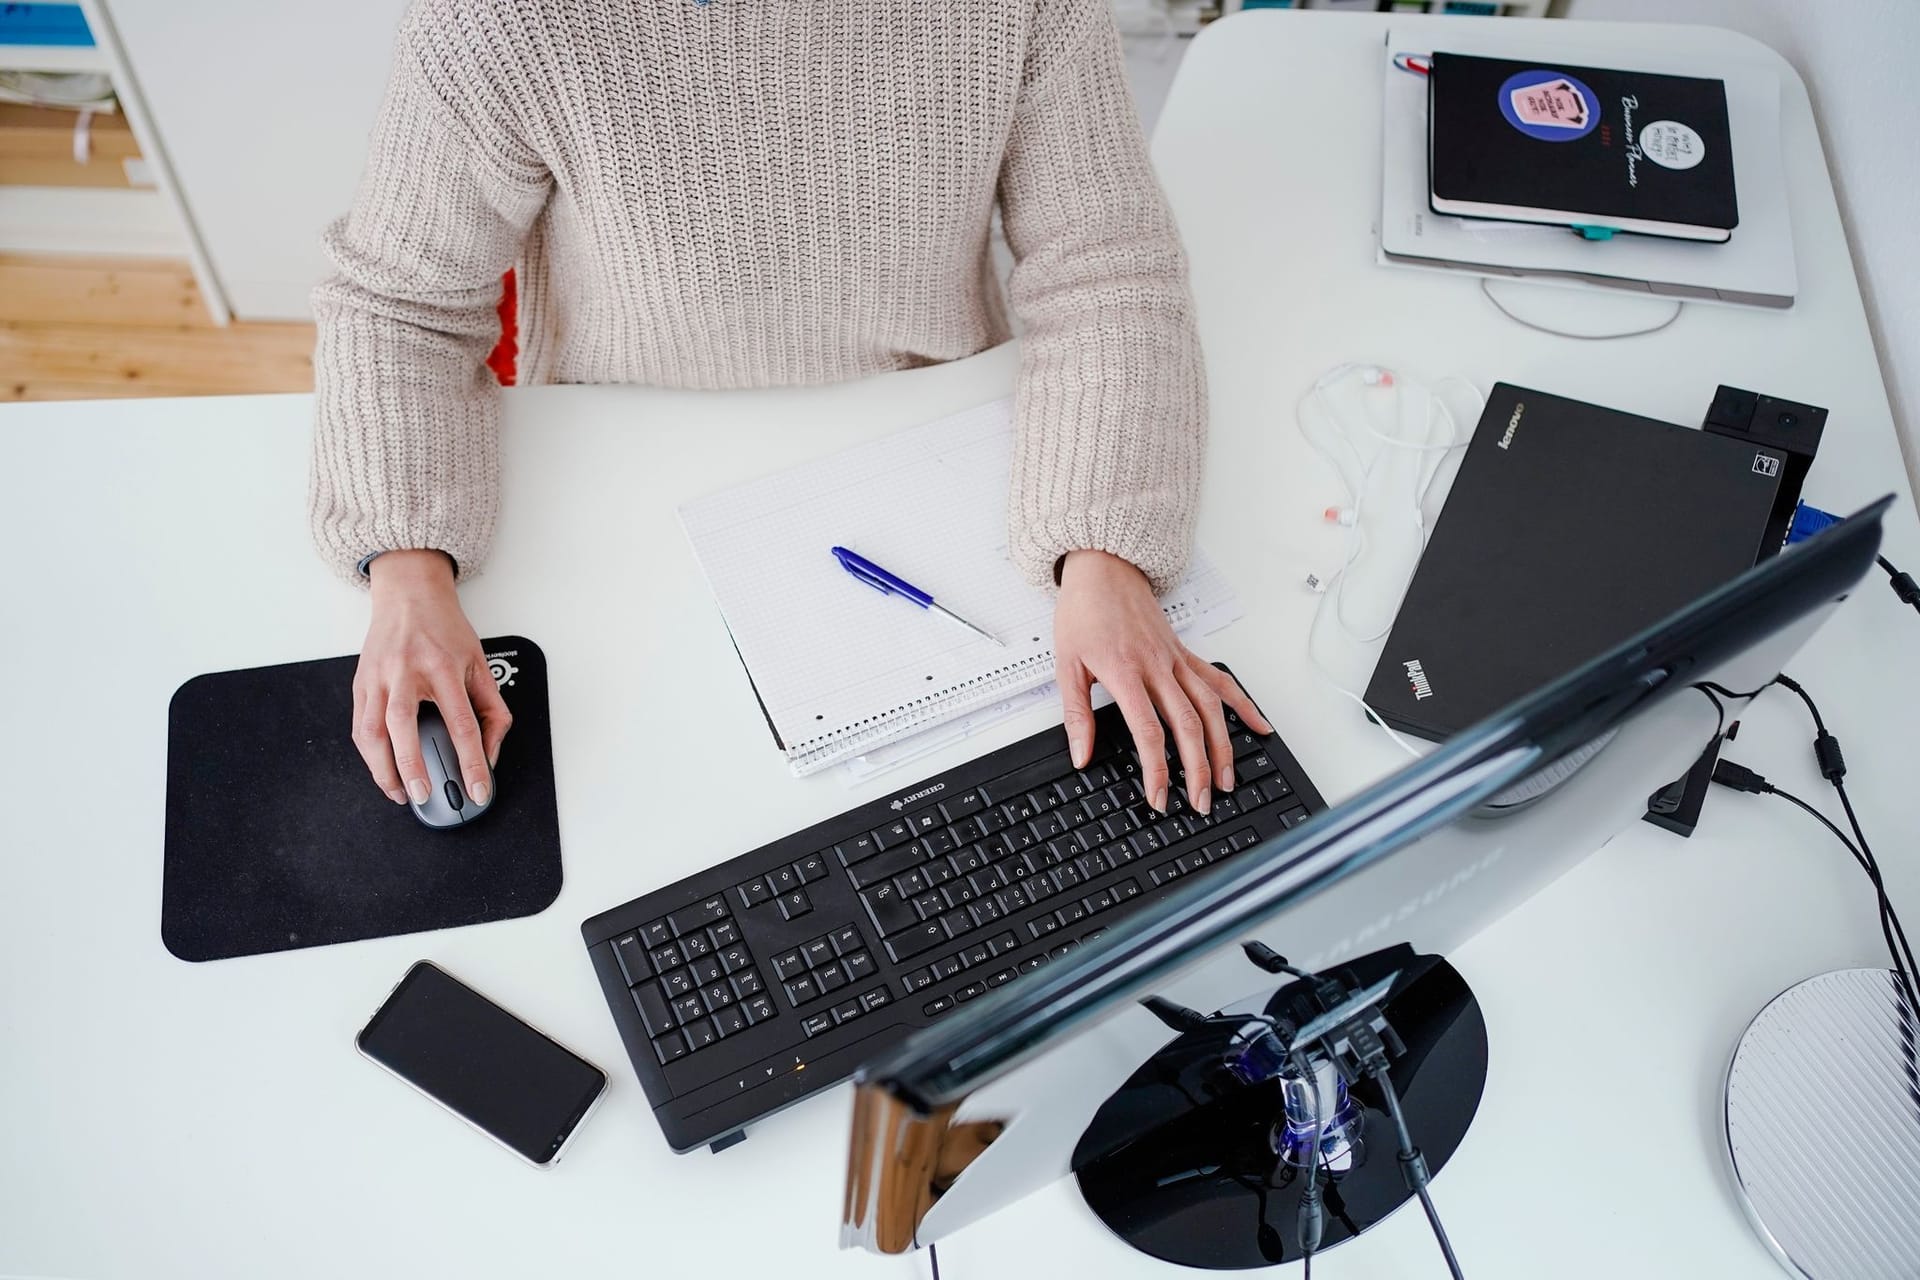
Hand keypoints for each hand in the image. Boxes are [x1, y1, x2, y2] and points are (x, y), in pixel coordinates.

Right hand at [353, 550, 510, 806]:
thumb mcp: (480, 663)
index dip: (472, 762)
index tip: (479, 789)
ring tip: (400, 792)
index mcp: (442, 666)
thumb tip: (490, 752)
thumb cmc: (445, 629)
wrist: (409, 593)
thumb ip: (492, 709)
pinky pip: (360, 725)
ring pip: (371, 730)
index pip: (462, 724)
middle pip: (404, 726)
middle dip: (412, 767)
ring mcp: (377, 677)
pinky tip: (382, 769)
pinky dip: (369, 753)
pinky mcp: (360, 682)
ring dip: (382, 768)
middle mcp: (406, 671)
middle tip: (423, 795)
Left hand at [1054, 549, 1272, 813]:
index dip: (1157, 769)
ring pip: (1211, 708)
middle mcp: (1159, 668)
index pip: (1149, 730)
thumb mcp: (1066, 664)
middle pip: (1188, 725)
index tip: (1160, 796)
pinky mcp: (1186, 654)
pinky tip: (1259, 727)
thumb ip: (1076, 714)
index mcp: (1126, 673)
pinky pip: (1220, 681)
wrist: (1104, 570)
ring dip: (1223, 747)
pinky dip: (1243, 705)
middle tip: (1200, 801)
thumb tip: (1081, 755)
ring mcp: (1177, 660)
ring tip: (1227, 780)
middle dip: (1198, 768)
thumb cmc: (1084, 613)